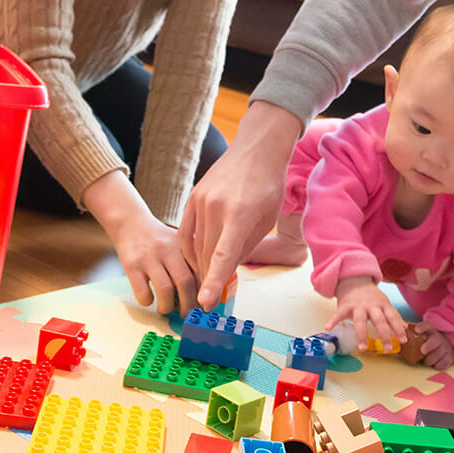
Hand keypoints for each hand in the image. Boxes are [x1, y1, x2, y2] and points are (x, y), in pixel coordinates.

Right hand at [87, 172, 197, 315]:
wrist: (130, 222)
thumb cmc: (159, 238)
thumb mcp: (179, 242)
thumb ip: (193, 259)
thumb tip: (209, 287)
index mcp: (184, 244)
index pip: (201, 270)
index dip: (206, 291)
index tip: (207, 304)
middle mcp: (168, 250)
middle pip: (186, 282)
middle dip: (189, 305)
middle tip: (187, 314)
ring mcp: (149, 257)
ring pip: (165, 290)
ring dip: (168, 307)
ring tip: (167, 309)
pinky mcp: (131, 265)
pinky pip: (143, 292)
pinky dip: (148, 301)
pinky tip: (149, 299)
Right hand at [180, 101, 301, 307]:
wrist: (256, 149)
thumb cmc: (268, 186)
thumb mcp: (265, 220)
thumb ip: (245, 246)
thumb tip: (227, 269)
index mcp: (239, 215)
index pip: (223, 256)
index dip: (214, 281)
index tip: (206, 302)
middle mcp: (215, 207)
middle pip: (207, 255)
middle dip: (209, 278)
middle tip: (211, 298)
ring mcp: (201, 201)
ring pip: (195, 245)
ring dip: (200, 265)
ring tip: (206, 280)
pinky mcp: (192, 197)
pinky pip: (185, 232)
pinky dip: (190, 249)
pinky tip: (198, 259)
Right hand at [328, 276, 404, 350]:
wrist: (355, 279)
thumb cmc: (371, 296)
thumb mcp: (384, 303)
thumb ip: (393, 316)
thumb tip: (405, 327)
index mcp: (383, 305)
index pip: (393, 317)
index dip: (398, 329)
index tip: (403, 341)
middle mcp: (371, 305)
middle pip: (379, 320)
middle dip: (384, 334)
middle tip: (387, 348)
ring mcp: (358, 305)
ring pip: (360, 320)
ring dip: (361, 335)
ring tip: (362, 348)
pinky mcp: (346, 305)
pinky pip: (339, 314)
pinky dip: (333, 320)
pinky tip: (328, 327)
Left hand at [412, 321, 453, 369]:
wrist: (445, 347)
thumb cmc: (426, 344)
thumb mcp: (419, 339)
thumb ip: (408, 339)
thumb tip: (393, 345)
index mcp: (429, 331)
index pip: (427, 325)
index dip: (422, 327)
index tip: (416, 330)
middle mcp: (439, 338)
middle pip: (435, 340)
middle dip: (428, 345)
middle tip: (422, 350)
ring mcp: (445, 347)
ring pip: (439, 354)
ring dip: (430, 359)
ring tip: (425, 361)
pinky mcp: (450, 357)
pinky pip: (444, 363)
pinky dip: (438, 365)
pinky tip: (434, 364)